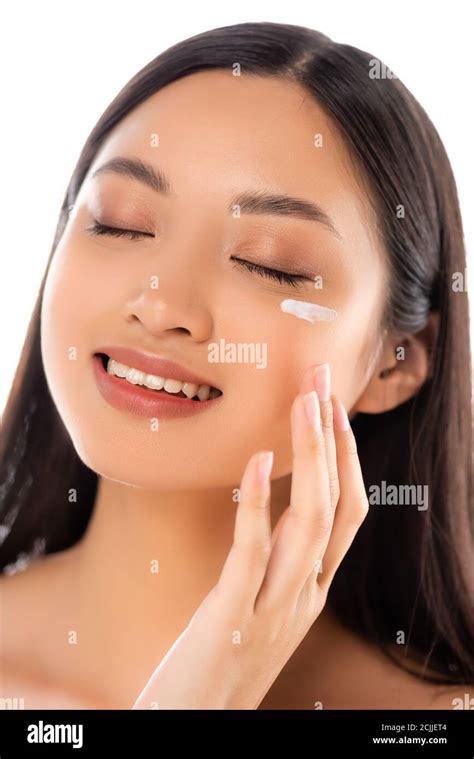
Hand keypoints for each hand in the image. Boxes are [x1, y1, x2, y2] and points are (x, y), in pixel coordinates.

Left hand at [132, 363, 368, 709]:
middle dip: (333, 439)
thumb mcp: (261, 607)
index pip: (348, 513)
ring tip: (304, 403)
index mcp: (311, 588)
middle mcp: (305, 595)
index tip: (332, 407)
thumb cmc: (220, 661)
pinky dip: (261, 503)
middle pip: (338, 506)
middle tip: (321, 380)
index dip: (346, 457)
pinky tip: (258, 462)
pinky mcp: (233, 617)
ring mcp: (275, 608)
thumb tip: (270, 510)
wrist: (194, 725)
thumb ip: (275, 564)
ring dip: (311, 457)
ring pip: (311, 523)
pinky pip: (254, 551)